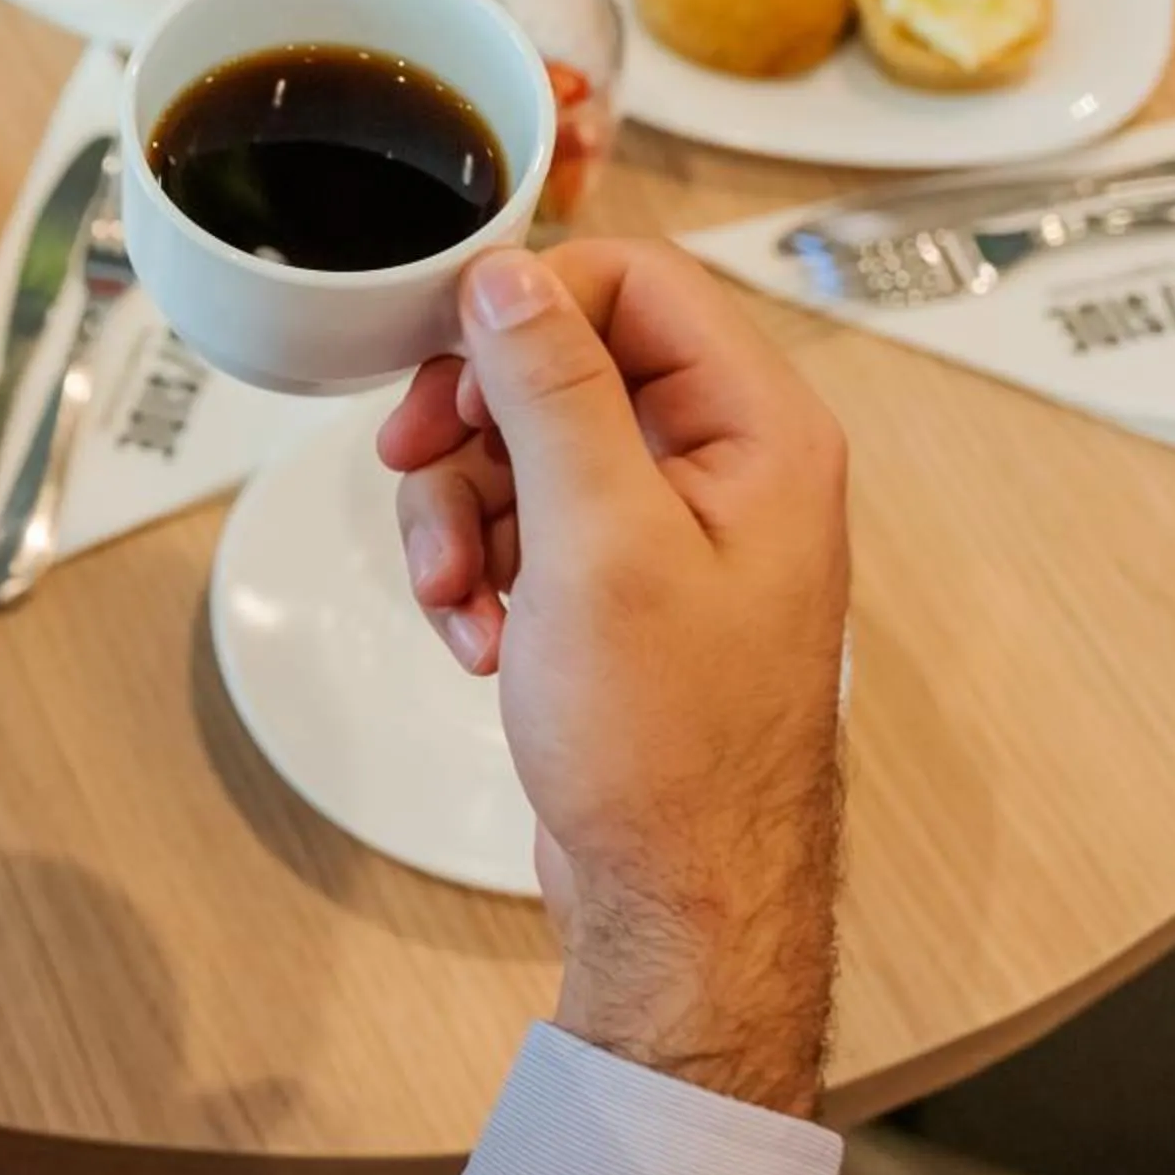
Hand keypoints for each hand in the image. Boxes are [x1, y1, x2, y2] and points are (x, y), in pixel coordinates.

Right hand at [378, 242, 849, 1117]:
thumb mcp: (596, 543)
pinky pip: (519, 525)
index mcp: (756, 430)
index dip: (525, 306)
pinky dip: (477, 572)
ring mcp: (667, 529)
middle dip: (471, 426)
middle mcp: (722, 464)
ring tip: (456, 597)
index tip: (442, 361)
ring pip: (522, 447)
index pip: (634, 282)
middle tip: (417, 465)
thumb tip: (508, 278)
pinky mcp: (615, 586)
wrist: (675, 897)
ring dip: (460, 515)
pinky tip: (481, 637)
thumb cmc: (669, 750)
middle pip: (562, 362)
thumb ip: (553, 392)